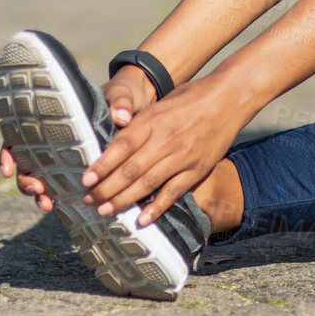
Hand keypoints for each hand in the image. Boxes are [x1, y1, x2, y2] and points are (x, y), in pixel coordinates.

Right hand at [0, 68, 160, 212]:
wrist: (140, 104)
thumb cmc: (124, 94)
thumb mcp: (123, 93)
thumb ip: (120, 102)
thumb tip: (121, 116)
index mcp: (54, 118)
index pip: (17, 136)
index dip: (8, 154)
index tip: (8, 170)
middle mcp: (55, 139)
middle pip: (26, 164)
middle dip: (25, 181)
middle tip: (37, 190)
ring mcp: (66, 155)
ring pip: (41, 179)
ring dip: (39, 195)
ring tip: (48, 205)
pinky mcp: (82, 168)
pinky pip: (64, 186)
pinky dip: (60, 198)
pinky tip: (63, 208)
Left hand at [82, 73, 240, 227]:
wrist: (230, 97)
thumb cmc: (191, 97)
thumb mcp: (161, 103)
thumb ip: (140, 124)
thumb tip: (115, 144)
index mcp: (153, 119)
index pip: (122, 145)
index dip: (102, 165)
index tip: (85, 179)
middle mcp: (166, 139)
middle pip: (130, 169)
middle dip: (106, 188)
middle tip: (89, 200)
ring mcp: (183, 156)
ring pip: (148, 183)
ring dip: (124, 199)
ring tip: (105, 210)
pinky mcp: (198, 168)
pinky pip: (174, 191)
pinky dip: (157, 206)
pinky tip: (142, 218)